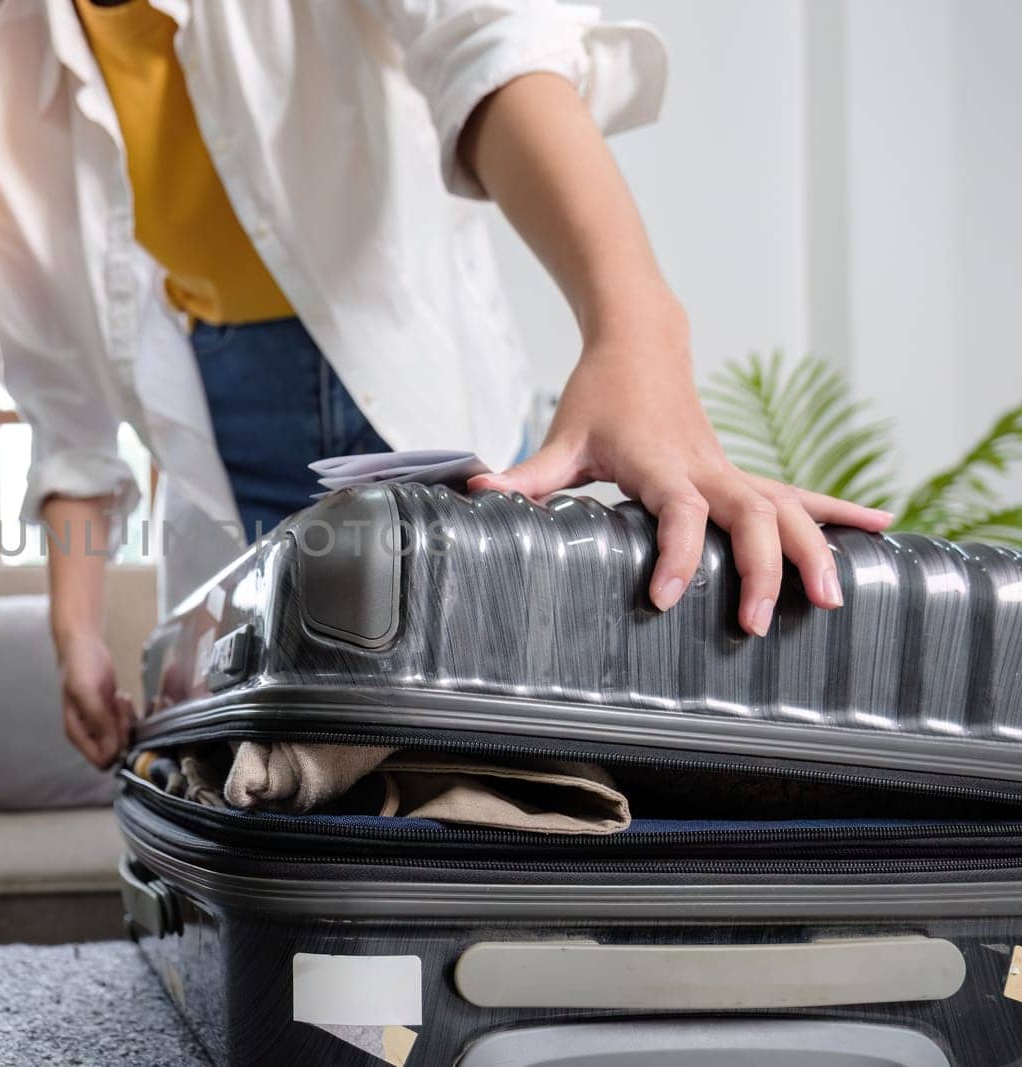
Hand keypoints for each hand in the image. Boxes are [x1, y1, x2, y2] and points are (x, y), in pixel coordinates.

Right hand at [57, 631, 132, 767]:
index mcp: (77, 733)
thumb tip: (113, 750)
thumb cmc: (79, 665)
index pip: (101, 760)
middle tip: (121, 706)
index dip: (115, 747)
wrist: (83, 643)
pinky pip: (125, 725)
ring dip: (127, 721)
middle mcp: (88, 732)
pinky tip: (124, 697)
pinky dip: (130, 715)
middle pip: (114, 751)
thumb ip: (98, 722)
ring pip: (122, 738)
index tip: (118, 722)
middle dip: (123, 731)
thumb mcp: (86, 692)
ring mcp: (100, 723)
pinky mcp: (111, 712)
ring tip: (120, 698)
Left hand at [468, 298, 892, 635]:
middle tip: (758, 622)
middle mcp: (704, 466)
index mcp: (659, 462)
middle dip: (761, 568)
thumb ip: (526, 476)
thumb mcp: (561, 438)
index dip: (675, 553)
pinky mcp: (740, 472)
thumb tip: (478, 493)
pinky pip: (796, 496)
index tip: (666, 597)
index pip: (677, 511)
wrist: (641, 342)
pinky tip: (879, 530)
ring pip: (786, 509)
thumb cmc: (599, 396)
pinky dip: (837, 514)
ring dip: (814, 551)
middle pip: (750, 515)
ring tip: (834, 601)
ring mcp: (729, 468)